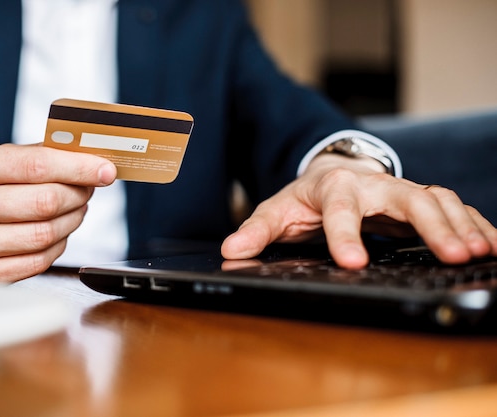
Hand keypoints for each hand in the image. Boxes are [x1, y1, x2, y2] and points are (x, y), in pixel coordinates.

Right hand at [0, 142, 115, 281]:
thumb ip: (28, 155)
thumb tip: (81, 153)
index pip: (36, 165)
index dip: (79, 167)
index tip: (104, 168)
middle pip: (47, 201)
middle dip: (79, 192)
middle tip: (88, 187)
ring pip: (46, 233)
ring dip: (73, 219)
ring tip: (75, 207)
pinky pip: (38, 262)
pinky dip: (58, 245)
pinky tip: (57, 232)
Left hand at [221, 153, 496, 267]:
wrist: (330, 172)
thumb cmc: (305, 196)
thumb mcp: (276, 210)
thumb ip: (256, 230)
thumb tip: (231, 251)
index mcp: (333, 189)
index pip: (340, 211)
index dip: (346, 235)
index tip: (352, 262)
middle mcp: (372, 186)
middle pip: (407, 198)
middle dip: (431, 225)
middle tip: (451, 254)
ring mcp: (398, 191)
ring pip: (436, 199)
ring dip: (461, 224)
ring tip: (480, 252)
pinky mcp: (417, 200)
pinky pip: (451, 207)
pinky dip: (473, 223)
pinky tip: (491, 244)